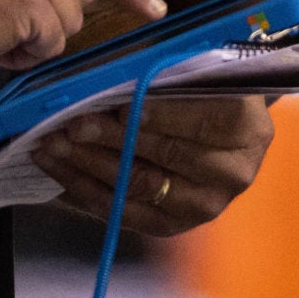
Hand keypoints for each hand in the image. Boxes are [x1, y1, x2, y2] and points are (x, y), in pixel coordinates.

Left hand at [29, 96, 274, 236]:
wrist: (224, 133)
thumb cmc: (203, 90)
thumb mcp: (196, 72)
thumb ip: (164, 76)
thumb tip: (110, 82)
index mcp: (246, 127)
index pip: (200, 119)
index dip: (158, 114)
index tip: (117, 108)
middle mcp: (232, 173)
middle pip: (164, 156)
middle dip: (110, 140)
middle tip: (70, 126)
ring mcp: (204, 205)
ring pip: (138, 188)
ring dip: (89, 167)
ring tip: (52, 148)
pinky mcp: (175, 225)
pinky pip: (124, 213)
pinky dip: (88, 193)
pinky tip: (60, 175)